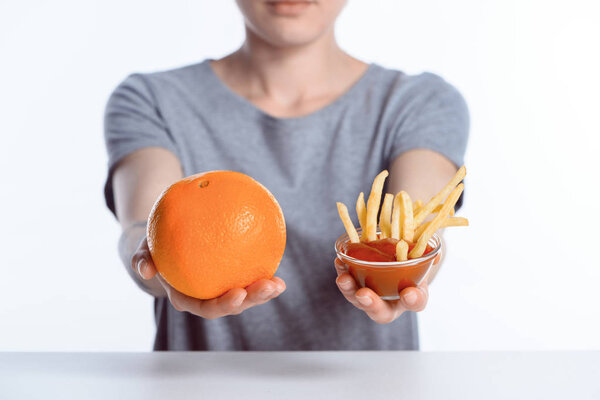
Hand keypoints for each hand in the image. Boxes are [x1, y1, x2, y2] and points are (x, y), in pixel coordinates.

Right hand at [131, 237, 285, 318]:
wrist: (164, 245)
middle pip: (233, 305)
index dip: (224, 304)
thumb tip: (145, 268)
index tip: (238, 293)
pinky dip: (262, 273)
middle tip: (269, 286)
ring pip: (246, 296)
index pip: (208, 308)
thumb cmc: (155, 249)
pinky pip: (248, 276)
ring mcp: (221, 290)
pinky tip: (276, 263)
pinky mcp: (232, 278)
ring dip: (264, 292)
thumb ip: (141, 259)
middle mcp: (207, 298)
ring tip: (279, 283)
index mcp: (188, 298)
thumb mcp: (143, 252)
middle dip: (254, 299)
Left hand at [334, 258, 428, 323]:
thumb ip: (428, 257)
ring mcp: (369, 296)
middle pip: (379, 312)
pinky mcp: (355, 284)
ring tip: (343, 278)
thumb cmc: (413, 260)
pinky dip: (342, 271)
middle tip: (363, 294)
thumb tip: (434, 254)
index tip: (409, 293)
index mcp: (411, 298)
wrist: (397, 256)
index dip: (412, 300)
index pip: (414, 304)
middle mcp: (389, 303)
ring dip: (348, 289)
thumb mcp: (424, 258)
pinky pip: (346, 282)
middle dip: (370, 304)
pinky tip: (339, 261)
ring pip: (356, 299)